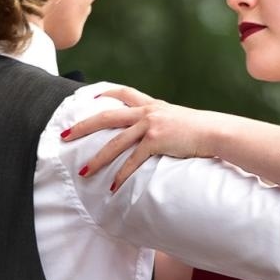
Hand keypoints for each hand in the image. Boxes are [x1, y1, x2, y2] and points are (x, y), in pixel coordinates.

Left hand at [61, 87, 218, 191]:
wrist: (215, 131)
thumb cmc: (201, 128)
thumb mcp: (178, 117)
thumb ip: (163, 120)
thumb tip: (158, 129)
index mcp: (152, 105)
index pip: (123, 92)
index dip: (103, 94)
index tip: (88, 99)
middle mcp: (147, 112)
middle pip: (106, 117)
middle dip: (83, 127)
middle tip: (64, 136)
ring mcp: (150, 126)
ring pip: (115, 143)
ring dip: (98, 159)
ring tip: (84, 172)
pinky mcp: (156, 142)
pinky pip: (133, 161)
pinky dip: (122, 175)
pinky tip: (114, 187)